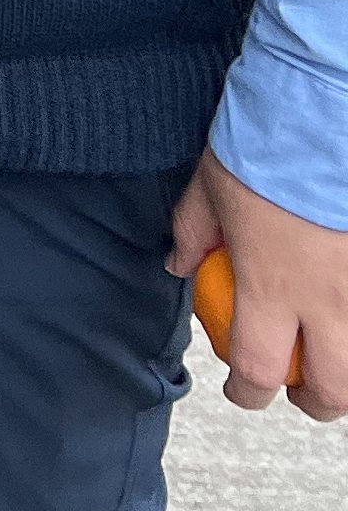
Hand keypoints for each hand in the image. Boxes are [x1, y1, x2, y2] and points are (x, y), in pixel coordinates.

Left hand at [168, 151, 347, 420]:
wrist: (320, 110)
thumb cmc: (262, 143)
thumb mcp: (210, 186)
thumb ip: (192, 233)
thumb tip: (179, 265)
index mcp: (271, 287)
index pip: (257, 369)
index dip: (247, 393)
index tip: (242, 390)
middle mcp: (326, 301)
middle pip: (331, 388)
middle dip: (314, 401)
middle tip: (300, 391)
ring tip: (335, 361)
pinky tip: (346, 314)